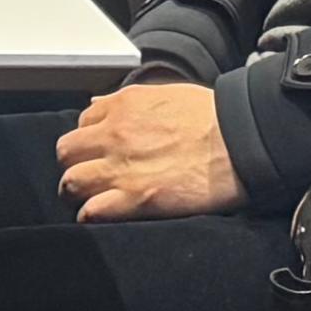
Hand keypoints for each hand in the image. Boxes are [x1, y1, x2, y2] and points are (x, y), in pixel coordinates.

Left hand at [55, 81, 246, 219]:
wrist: (242, 141)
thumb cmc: (214, 117)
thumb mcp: (166, 94)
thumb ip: (129, 102)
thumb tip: (98, 105)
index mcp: (123, 106)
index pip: (82, 123)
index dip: (90, 139)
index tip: (100, 150)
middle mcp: (115, 134)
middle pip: (67, 152)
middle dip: (74, 164)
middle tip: (88, 175)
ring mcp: (122, 167)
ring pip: (71, 182)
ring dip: (76, 192)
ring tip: (90, 198)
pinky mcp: (137, 198)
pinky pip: (92, 211)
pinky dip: (90, 216)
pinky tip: (99, 216)